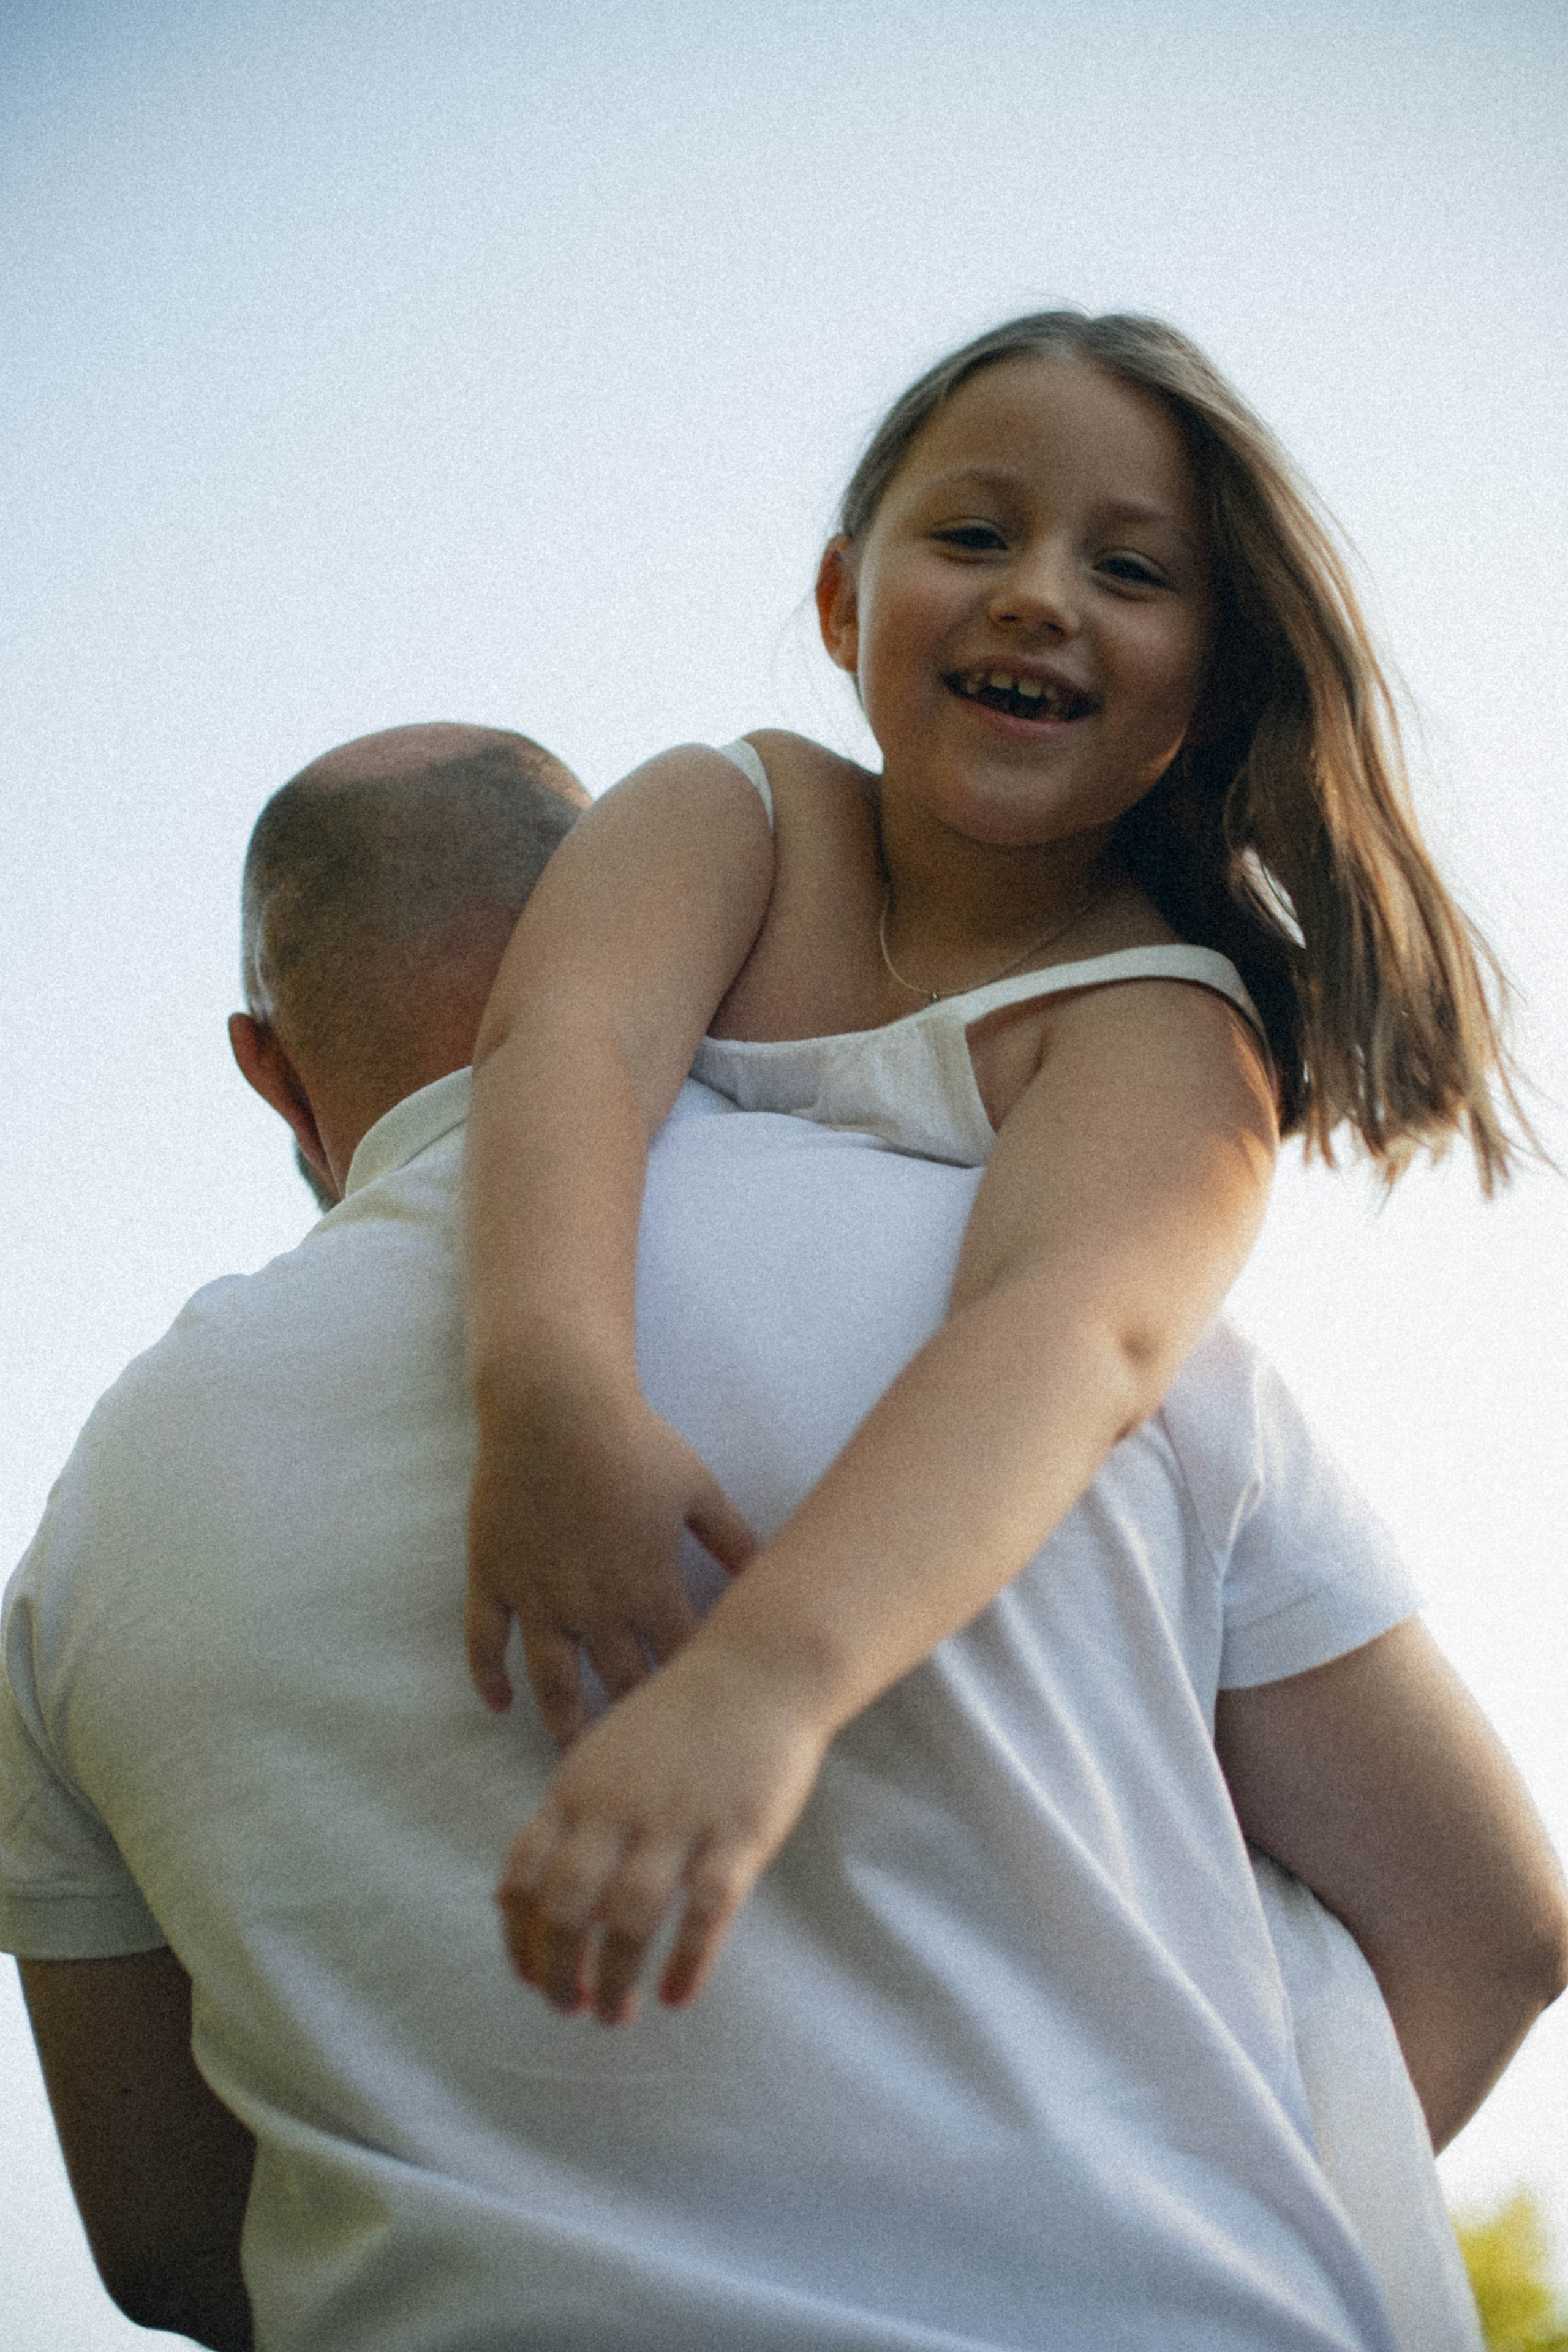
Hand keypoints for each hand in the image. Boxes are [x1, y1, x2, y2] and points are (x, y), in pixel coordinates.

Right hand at [466, 1382, 756, 1747]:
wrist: (554, 1404)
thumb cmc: (634, 1441)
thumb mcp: (699, 1489)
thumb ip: (734, 1540)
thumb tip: (773, 1574)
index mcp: (648, 1582)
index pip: (678, 1659)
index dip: (692, 1692)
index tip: (708, 1726)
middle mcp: (594, 1601)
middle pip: (619, 1682)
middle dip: (635, 1724)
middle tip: (647, 1765)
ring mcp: (538, 1593)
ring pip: (552, 1679)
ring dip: (565, 1722)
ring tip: (574, 1757)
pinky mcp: (495, 1576)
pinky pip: (486, 1641)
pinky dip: (488, 1679)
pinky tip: (499, 1707)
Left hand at [496, 1639, 830, 2021]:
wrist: (759, 1669)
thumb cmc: (680, 1717)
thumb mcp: (602, 1753)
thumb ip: (565, 1815)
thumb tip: (517, 1891)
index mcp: (578, 1787)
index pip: (523, 1874)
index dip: (518, 1937)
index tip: (528, 1977)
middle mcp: (618, 1807)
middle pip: (566, 1908)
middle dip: (558, 1971)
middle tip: (569, 2008)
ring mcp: (679, 1821)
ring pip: (629, 1921)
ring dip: (615, 1980)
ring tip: (615, 2015)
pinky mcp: (737, 1835)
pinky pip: (704, 1914)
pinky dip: (687, 1964)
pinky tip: (678, 1997)